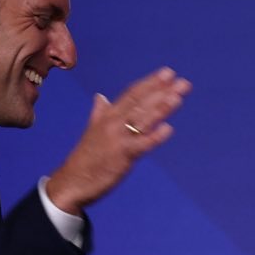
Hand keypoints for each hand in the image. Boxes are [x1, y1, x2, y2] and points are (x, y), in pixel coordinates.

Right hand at [45, 68, 190, 211]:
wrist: (72, 182)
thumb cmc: (85, 159)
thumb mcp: (92, 131)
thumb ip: (99, 112)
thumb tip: (100, 96)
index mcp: (107, 116)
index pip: (132, 94)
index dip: (150, 82)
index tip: (168, 73)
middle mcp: (112, 123)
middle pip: (140, 103)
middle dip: (162, 91)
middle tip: (183, 82)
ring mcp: (117, 139)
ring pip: (142, 120)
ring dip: (160, 108)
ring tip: (177, 97)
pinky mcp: (121, 156)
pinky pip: (141, 145)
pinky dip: (155, 137)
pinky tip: (168, 129)